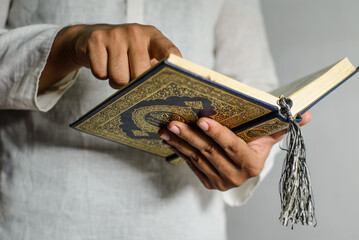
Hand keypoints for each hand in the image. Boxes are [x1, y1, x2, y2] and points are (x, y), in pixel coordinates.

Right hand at [39, 24, 180, 91]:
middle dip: (134, 84)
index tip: (175, 80)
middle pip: (140, 74)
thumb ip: (155, 68)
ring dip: (116, 82)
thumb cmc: (124, 52)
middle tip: (130, 76)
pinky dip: (101, 74)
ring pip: (119, 78)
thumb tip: (164, 92)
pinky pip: (101, 73)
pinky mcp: (96, 40)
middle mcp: (135, 32)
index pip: (169, 52)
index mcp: (152, 36)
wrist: (92, 37)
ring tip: (116, 70)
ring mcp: (115, 34)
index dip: (173, 67)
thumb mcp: (143, 53)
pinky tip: (103, 63)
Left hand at [158, 112, 311, 190]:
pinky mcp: (208, 182)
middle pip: (210, 153)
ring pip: (196, 159)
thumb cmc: (256, 145)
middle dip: (191, 137)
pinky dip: (178, 151)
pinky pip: (190, 165)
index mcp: (252, 164)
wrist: (245, 166)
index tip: (202, 120)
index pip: (233, 147)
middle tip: (175, 122)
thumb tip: (307, 114)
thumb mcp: (268, 135)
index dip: (218, 134)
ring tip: (167, 129)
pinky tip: (169, 139)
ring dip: (180, 143)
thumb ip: (282, 125)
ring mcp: (220, 182)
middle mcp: (236, 177)